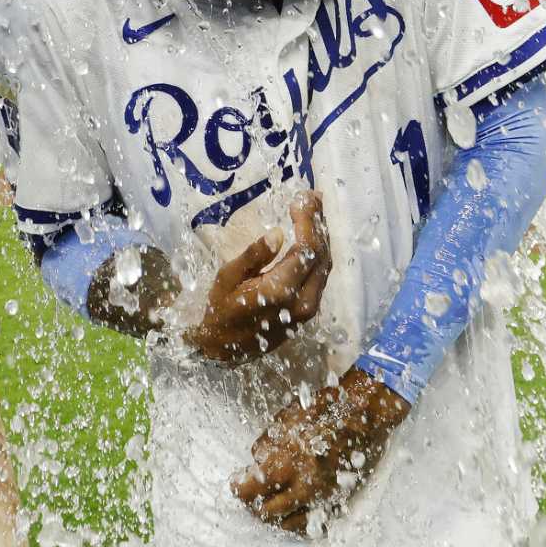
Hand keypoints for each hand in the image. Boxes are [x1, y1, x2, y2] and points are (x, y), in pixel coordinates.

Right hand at [184, 193, 330, 365]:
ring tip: (314, 210)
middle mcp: (301, 301)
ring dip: (321, 236)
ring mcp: (308, 309)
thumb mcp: (227, 278)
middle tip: (312, 196)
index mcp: (279, 291)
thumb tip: (277, 233)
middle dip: (318, 223)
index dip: (307, 220)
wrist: (224, 350)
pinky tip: (312, 236)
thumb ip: (253, 256)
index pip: (305, 248)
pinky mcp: (308, 312)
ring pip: (325, 266)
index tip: (302, 197)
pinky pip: (320, 277)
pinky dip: (319, 252)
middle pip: (321, 255)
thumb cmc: (220, 309)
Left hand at [232, 368, 411, 534]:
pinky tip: (292, 512)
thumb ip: (265, 446)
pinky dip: (299, 522)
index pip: (250, 490)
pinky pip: (314, 524)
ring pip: (289, 524)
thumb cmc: (324, 412)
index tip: (235, 483)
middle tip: (249, 496)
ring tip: (269, 505)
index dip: (238, 488)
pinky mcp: (337, 500)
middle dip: (253, 505)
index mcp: (286, 463)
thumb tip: (254, 465)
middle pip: (267, 512)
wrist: (364, 415)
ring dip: (275, 517)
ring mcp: (322, 497)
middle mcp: (304, 486)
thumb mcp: (285, 420)